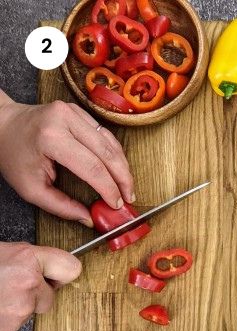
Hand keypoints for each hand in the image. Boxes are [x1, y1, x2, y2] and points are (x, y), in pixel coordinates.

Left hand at [0, 90, 134, 226]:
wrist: (2, 125)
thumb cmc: (14, 156)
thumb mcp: (31, 189)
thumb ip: (61, 207)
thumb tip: (88, 219)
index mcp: (51, 138)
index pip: (92, 167)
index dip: (109, 188)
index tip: (117, 204)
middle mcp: (65, 119)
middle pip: (107, 152)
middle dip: (123, 178)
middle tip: (129, 197)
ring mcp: (73, 111)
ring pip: (110, 141)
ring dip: (122, 165)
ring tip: (127, 186)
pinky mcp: (78, 110)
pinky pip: (104, 133)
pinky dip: (114, 153)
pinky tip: (118, 168)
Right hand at [0, 242, 80, 330]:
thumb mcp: (4, 252)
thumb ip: (30, 259)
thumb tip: (45, 265)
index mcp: (27, 259)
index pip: (71, 268)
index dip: (60, 274)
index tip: (54, 276)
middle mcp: (28, 283)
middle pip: (50, 297)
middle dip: (34, 294)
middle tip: (10, 286)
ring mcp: (19, 309)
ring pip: (31, 312)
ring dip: (17, 308)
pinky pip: (15, 326)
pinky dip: (5, 321)